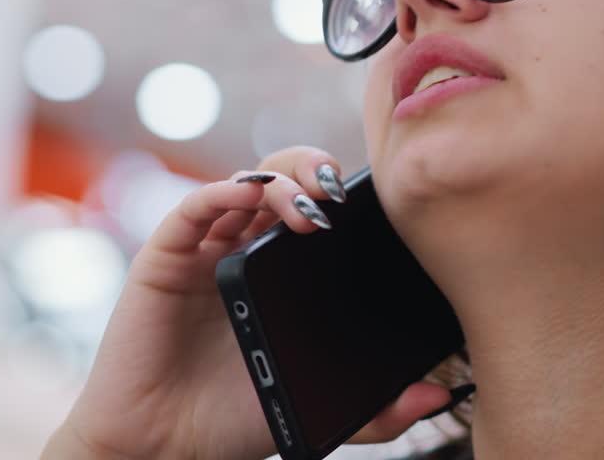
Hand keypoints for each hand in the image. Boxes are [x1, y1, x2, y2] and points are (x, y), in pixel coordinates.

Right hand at [42, 147, 451, 459]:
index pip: (317, 209)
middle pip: (282, 181)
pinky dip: (223, 190)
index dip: (344, 195)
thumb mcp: (319, 407)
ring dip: (280, 180)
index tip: (379, 203)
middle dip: (314, 171)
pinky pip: (193, 209)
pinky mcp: (165, 258)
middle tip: (339, 192)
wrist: (165, 449)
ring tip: (309, 203)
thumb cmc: (236, 421)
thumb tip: (439, 394)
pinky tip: (250, 194)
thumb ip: (379, 409)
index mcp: (282, 272)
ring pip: (244, 184)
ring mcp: (205, 250)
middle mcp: (243, 250)